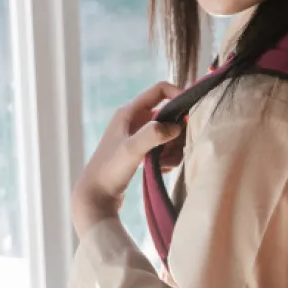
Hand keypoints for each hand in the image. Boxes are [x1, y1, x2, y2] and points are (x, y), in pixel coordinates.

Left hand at [72, 81, 181, 234]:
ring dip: (172, 149)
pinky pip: (165, 149)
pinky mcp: (143, 151)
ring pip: (170, 135)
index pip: (160, 90)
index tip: (191, 111)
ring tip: (163, 163)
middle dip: (177, 132)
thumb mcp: (131, 150)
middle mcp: (135, 121)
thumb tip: (177, 126)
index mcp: (130, 112)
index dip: (178, 94)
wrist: (96, 197)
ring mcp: (139, 137)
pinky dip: (167, 158)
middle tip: (175, 148)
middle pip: (170, 115)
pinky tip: (159, 169)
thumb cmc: (109, 171)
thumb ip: (153, 134)